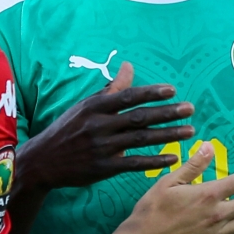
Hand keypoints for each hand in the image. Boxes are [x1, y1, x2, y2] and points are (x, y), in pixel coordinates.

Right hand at [15, 62, 195, 192]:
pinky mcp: (104, 168)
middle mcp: (98, 125)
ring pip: (140, 140)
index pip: (128, 97)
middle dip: (167, 113)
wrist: (44, 161)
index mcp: (94, 107)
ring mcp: (101, 148)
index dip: (151, 93)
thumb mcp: (85, 105)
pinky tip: (173, 157)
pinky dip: (155, 160)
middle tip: (190, 109)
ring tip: (189, 131)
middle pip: (139, 117)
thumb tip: (129, 66)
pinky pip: (134, 163)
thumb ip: (111, 88)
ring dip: (167, 135)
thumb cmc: (68, 128)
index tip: (173, 90)